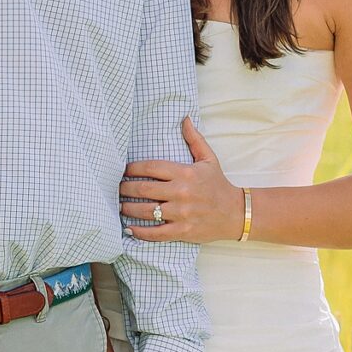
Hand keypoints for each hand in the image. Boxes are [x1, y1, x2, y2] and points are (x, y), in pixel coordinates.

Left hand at [120, 119, 243, 243]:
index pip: (150, 167)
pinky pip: (156, 233)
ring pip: (146, 211)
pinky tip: (129, 228)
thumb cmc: (218, 184)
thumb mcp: (208, 159)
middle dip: (125, 188)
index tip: (123, 170)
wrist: (236, 212)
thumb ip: (194, 139)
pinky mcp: (183, 231)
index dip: (132, 169)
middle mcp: (181, 192)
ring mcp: (181, 213)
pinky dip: (140, 232)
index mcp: (185, 173)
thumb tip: (184, 118)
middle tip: (116, 188)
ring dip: (128, 209)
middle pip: (143, 189)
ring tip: (119, 206)